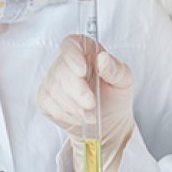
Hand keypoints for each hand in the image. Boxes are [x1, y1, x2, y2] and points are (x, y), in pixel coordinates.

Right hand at [38, 35, 134, 171]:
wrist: (108, 126)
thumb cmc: (117, 98)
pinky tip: (78, 119)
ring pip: (52, 90)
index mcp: (84, 50)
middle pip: (59, 70)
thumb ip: (116, 69)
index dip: (73, 56)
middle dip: (75, 90)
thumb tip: (103, 60)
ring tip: (89, 114)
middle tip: (91, 105)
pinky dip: (64, 115)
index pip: (70, 45)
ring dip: (72, 106)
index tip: (83, 69)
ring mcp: (51, 82)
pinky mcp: (45, 101)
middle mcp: (65, 63)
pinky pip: (48, 106)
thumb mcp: (126, 82)